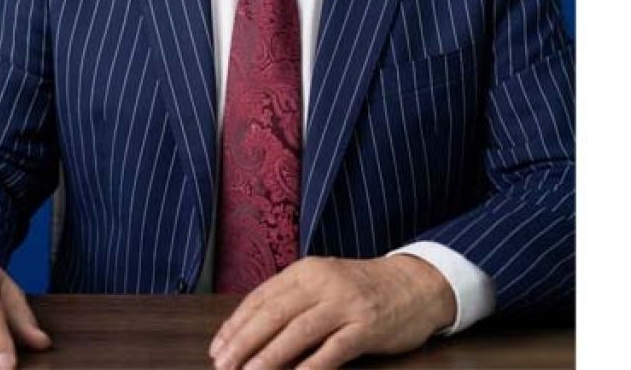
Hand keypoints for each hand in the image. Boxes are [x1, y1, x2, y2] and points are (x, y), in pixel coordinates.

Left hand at [209, 254, 455, 369]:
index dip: (236, 325)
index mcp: (306, 270)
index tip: (217, 349)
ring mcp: (344, 304)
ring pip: (297, 332)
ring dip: (269, 358)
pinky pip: (333, 350)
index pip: (261, 297)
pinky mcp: (366, 326)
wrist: (414, 284)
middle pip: (273, 314)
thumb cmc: (361, 289)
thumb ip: (293, 300)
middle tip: (222, 366)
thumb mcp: (324, 283)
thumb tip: (251, 333)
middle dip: (243, 343)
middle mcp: (322, 282)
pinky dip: (311, 367)